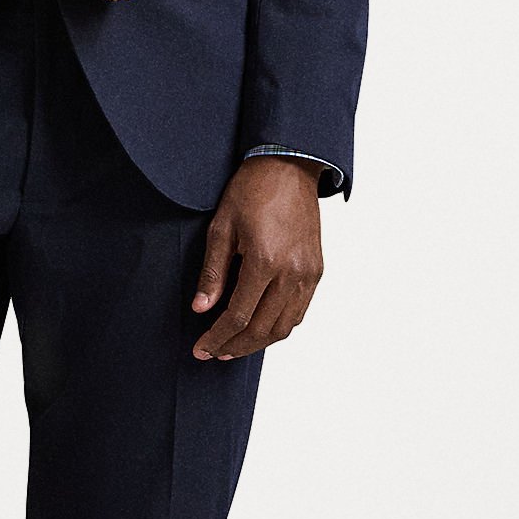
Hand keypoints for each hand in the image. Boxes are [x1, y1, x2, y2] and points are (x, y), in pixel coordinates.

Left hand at [191, 157, 323, 358]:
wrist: (289, 165)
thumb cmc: (251, 190)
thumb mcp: (221, 227)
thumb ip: (213, 272)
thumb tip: (201, 308)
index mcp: (265, 261)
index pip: (238, 316)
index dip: (217, 337)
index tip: (202, 348)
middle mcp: (291, 272)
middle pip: (263, 328)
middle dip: (236, 345)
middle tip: (215, 352)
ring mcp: (308, 273)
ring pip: (285, 325)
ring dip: (259, 342)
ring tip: (235, 346)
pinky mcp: (316, 269)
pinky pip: (300, 310)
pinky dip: (280, 326)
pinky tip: (262, 327)